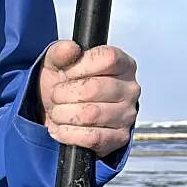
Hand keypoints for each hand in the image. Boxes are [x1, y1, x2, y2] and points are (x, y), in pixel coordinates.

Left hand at [37, 41, 139, 156]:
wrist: (60, 114)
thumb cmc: (65, 85)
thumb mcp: (57, 63)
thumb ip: (60, 52)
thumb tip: (70, 48)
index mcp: (123, 64)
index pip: (108, 58)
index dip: (80, 66)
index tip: (66, 73)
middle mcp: (130, 89)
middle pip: (94, 88)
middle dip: (64, 94)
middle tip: (56, 96)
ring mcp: (127, 115)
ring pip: (91, 114)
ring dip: (63, 114)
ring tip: (57, 112)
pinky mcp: (119, 138)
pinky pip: (92, 137)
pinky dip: (68, 133)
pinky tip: (61, 128)